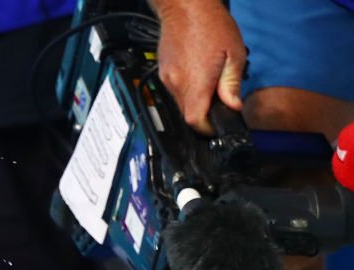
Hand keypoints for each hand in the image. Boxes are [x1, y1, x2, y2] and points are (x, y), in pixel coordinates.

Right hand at [156, 1, 245, 133]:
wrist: (186, 5)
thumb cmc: (210, 23)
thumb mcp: (234, 53)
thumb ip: (232, 85)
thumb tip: (233, 107)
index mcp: (196, 82)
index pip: (196, 121)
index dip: (207, 128)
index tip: (216, 124)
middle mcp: (177, 84)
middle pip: (188, 116)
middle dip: (203, 114)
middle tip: (217, 101)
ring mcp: (167, 79)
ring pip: (181, 105)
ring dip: (195, 101)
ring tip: (207, 82)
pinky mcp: (164, 73)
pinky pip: (175, 91)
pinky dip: (186, 90)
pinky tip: (196, 73)